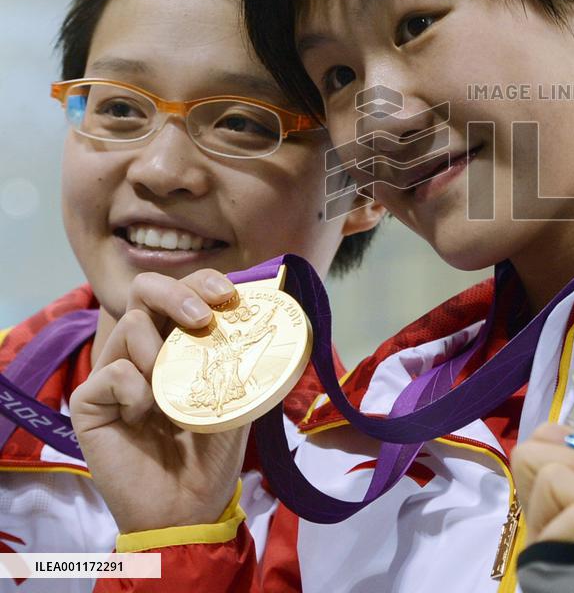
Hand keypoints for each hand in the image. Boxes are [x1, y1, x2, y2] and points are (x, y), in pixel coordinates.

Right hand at [69, 270, 248, 532]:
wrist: (190, 505)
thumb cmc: (212, 452)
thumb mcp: (238, 395)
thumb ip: (242, 355)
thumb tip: (270, 310)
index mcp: (178, 341)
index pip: (183, 291)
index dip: (203, 282)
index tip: (229, 296)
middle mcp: (143, 348)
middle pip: (144, 289)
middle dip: (176, 292)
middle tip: (202, 317)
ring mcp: (114, 372)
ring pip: (130, 326)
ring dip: (160, 350)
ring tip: (173, 389)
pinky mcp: (90, 403)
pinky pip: (111, 373)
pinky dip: (135, 389)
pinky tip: (145, 415)